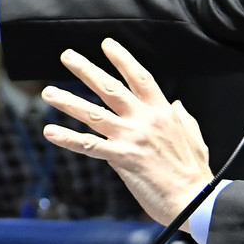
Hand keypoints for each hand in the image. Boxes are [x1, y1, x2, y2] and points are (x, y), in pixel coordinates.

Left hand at [41, 38, 212, 228]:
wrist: (194, 199)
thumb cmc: (195, 174)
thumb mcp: (195, 138)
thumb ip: (184, 118)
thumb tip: (178, 105)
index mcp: (164, 112)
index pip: (140, 77)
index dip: (122, 59)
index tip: (107, 44)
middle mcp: (145, 120)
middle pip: (110, 88)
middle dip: (86, 70)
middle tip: (67, 56)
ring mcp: (132, 138)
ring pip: (94, 114)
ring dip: (68, 102)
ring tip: (49, 93)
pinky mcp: (122, 158)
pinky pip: (89, 146)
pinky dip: (68, 139)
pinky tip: (50, 131)